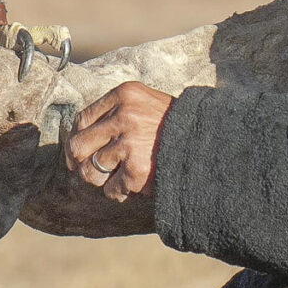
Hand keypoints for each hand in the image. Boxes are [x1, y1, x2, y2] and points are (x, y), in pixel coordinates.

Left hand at [64, 82, 172, 204]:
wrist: (208, 141)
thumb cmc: (174, 126)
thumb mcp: (145, 105)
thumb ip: (116, 114)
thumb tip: (79, 140)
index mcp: (125, 94)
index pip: (83, 119)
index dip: (79, 138)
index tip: (81, 152)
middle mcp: (124, 115)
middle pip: (78, 145)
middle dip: (81, 162)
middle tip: (91, 170)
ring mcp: (130, 142)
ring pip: (90, 171)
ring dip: (100, 180)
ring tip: (117, 178)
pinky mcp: (137, 169)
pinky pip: (111, 189)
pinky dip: (120, 192)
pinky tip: (134, 186)